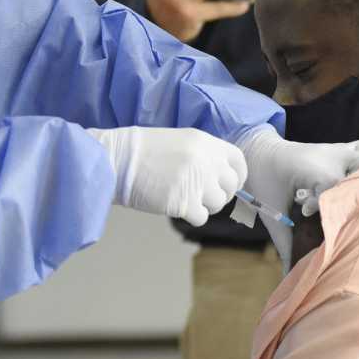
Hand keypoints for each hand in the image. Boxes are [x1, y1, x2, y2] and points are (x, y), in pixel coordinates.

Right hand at [86, 126, 247, 226]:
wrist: (119, 159)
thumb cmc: (144, 151)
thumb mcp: (182, 141)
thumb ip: (204, 155)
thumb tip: (220, 176)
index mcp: (206, 143)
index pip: (238, 162)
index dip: (238, 176)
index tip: (232, 185)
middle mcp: (207, 161)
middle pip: (231, 185)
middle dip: (222, 194)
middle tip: (205, 197)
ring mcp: (197, 182)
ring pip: (218, 204)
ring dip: (205, 206)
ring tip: (186, 199)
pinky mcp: (184, 203)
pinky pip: (201, 217)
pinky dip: (191, 216)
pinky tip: (177, 206)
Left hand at [234, 127, 358, 269]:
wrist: (256, 151)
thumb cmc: (262, 181)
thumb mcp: (272, 211)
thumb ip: (285, 245)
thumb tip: (289, 276)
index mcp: (317, 171)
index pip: (339, 193)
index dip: (330, 211)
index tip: (306, 213)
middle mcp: (332, 158)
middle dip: (352, 198)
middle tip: (334, 209)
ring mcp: (337, 151)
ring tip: (346, 196)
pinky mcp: (338, 148)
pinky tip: (352, 180)